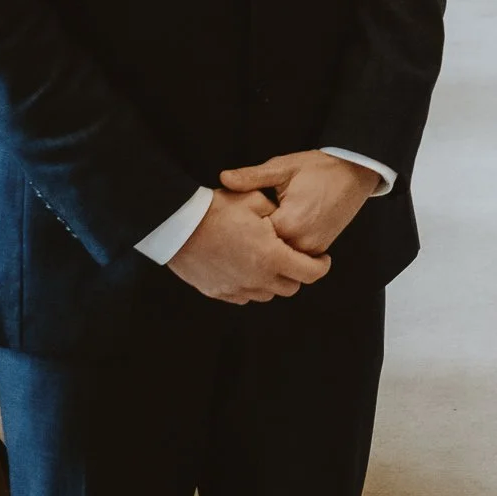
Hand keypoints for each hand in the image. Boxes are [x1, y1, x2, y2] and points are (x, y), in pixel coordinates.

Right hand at [168, 187, 331, 303]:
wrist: (175, 225)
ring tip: (267, 260)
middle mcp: (257, 278)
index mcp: (271, 256)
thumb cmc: (215, 209)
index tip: (322, 258)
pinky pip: (244, 296)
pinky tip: (245, 266)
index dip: (321, 266)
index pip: (310, 273)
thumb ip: (277, 212)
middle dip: (297, 273)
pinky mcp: (218, 292)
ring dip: (273, 280)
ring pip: (267, 294)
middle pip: (291, 287)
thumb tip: (285, 220)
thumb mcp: (252, 200)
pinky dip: (251, 285)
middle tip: (293, 256)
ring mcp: (236, 288)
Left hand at [219, 150, 379, 255]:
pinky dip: (282, 245)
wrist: (356, 172)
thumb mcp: (283, 167)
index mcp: (289, 223)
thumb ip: (252, 177)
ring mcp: (313, 248)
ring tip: (259, 225)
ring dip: (268, 244)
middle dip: (252, 238)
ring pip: (279, 255)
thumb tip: (223, 178)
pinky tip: (275, 229)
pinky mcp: (320, 249)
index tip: (233, 215)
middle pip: (265, 250)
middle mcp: (302, 242)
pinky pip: (293, 254)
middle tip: (241, 221)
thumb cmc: (320, 168)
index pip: (253, 236)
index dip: (239, 227)